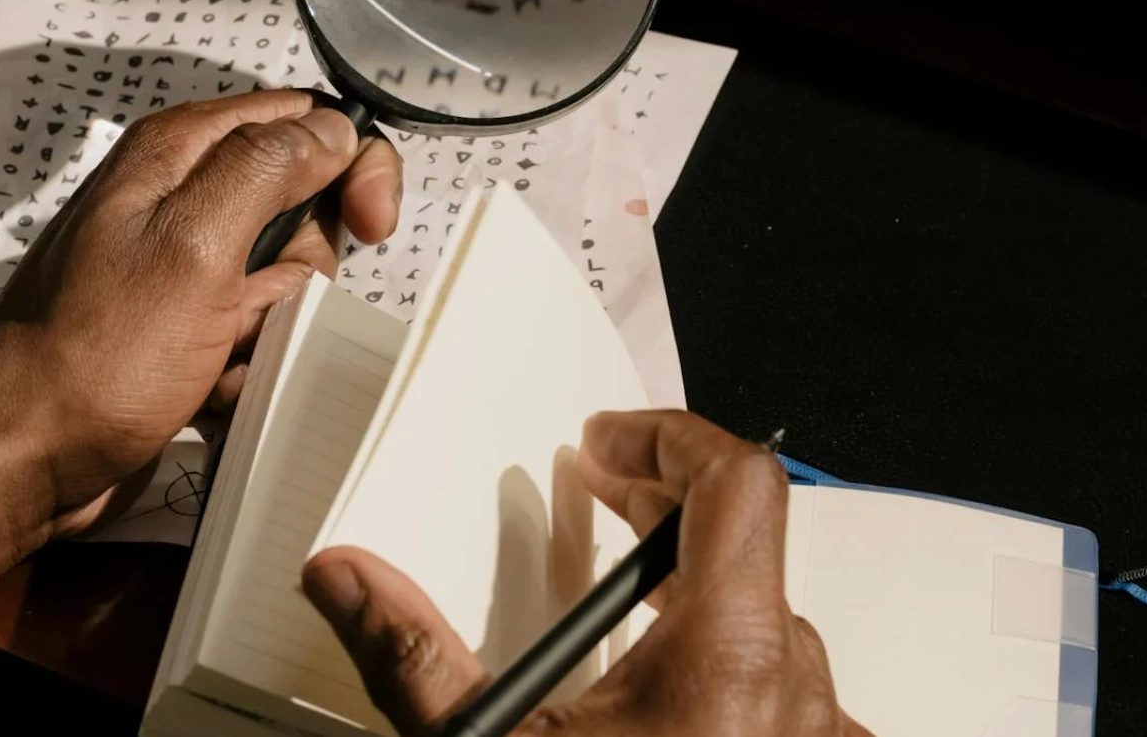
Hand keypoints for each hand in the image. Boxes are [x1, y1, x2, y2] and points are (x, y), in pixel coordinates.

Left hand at [0, 90, 401, 571]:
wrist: (24, 459)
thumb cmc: (95, 357)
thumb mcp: (194, 246)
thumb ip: (267, 169)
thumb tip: (332, 129)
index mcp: (179, 152)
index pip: (305, 118)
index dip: (351, 163)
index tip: (370, 223)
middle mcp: (181, 196)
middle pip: (306, 204)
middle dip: (305, 265)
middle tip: (260, 305)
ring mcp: (183, 265)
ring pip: (288, 277)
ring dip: (273, 326)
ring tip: (217, 355)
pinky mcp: (185, 327)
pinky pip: (258, 332)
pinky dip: (249, 364)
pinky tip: (207, 387)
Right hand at [302, 410, 872, 736]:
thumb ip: (414, 657)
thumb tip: (348, 577)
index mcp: (729, 664)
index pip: (738, 484)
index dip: (668, 436)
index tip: (605, 443)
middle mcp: (798, 697)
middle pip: (746, 555)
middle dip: (663, 516)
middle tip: (596, 500)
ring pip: (770, 636)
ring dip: (698, 608)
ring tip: (622, 610)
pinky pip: (788, 706)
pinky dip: (730, 684)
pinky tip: (667, 710)